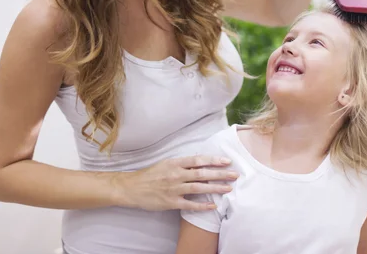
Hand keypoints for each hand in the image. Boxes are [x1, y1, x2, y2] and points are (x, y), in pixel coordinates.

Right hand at [113, 155, 237, 210]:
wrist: (132, 188)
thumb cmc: (151, 174)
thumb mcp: (166, 163)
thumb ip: (182, 163)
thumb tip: (201, 162)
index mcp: (175, 163)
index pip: (198, 160)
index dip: (214, 160)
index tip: (227, 161)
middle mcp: (176, 174)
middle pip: (202, 173)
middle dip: (220, 174)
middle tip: (234, 174)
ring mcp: (174, 189)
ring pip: (199, 188)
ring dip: (215, 188)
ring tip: (228, 188)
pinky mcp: (171, 202)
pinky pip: (190, 204)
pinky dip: (202, 206)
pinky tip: (213, 206)